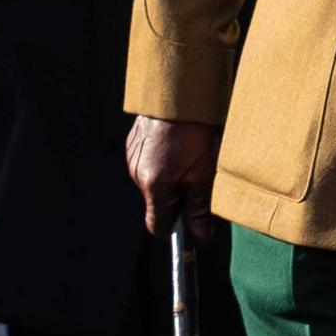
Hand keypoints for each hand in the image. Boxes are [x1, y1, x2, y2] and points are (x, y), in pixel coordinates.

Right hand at [126, 116, 220, 237]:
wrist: (177, 98)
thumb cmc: (193, 135)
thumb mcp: (203, 175)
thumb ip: (199, 209)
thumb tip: (200, 237)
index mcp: (155, 186)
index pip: (157, 225)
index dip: (174, 230)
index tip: (190, 227)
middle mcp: (137, 176)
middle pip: (156, 204)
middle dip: (176, 201)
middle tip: (197, 182)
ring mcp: (132, 160)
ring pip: (152, 185)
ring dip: (169, 181)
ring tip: (187, 160)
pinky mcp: (132, 147)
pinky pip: (146, 166)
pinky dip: (161, 164)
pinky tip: (176, 149)